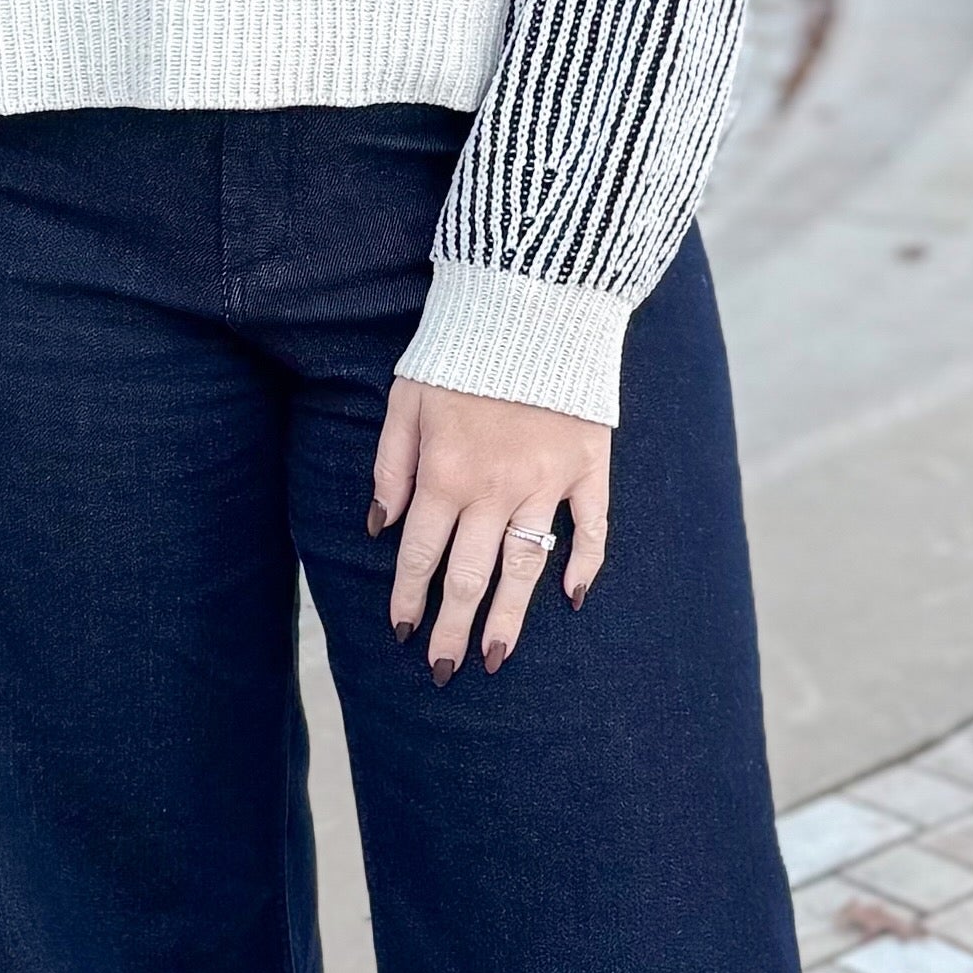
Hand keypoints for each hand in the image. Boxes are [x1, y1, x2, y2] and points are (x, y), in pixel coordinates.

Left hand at [370, 377, 610, 683]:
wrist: (532, 300)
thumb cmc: (459, 349)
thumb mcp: (405, 398)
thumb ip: (390, 465)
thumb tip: (381, 526)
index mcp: (445, 473)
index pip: (420, 555)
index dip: (407, 599)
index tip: (402, 634)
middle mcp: (495, 488)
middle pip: (469, 576)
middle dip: (452, 629)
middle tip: (443, 672)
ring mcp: (546, 482)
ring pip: (525, 567)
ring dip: (508, 618)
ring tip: (495, 657)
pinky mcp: (587, 465)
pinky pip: (591, 528)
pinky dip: (584, 565)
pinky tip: (572, 600)